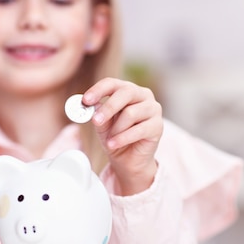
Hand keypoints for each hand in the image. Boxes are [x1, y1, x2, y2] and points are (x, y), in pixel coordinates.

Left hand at [82, 78, 162, 195]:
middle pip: (126, 92)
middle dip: (108, 107)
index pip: (112, 83)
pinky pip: (139, 130)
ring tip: (110, 140)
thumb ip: (98, 114)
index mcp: (127, 90)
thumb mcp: (102, 125)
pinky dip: (123, 138)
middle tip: (96, 121)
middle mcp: (143, 95)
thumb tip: (91, 105)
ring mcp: (153, 109)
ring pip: (131, 113)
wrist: (129, 160)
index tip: (85, 100)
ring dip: (116, 129)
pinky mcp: (158, 126)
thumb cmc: (115, 137)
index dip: (98, 90)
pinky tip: (113, 144)